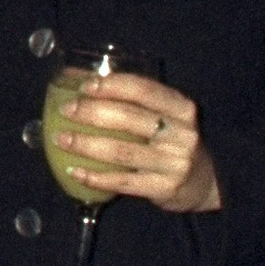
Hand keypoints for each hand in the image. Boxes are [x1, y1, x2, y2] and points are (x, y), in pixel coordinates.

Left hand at [54, 71, 221, 212]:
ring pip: (122, 151)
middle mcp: (181, 134)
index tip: (86, 86)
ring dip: (85, 144)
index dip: (113, 86)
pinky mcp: (164, 188)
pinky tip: (74, 171)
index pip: (145, 90)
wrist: (203, 182)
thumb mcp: (164, 116)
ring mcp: (174, 163)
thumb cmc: (172, 140)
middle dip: (92, 112)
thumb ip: (131, 100)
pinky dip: (95, 177)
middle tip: (66, 110)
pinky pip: (123, 181)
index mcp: (181, 108)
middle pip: (129, 118)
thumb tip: (77, 78)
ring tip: (61, 138)